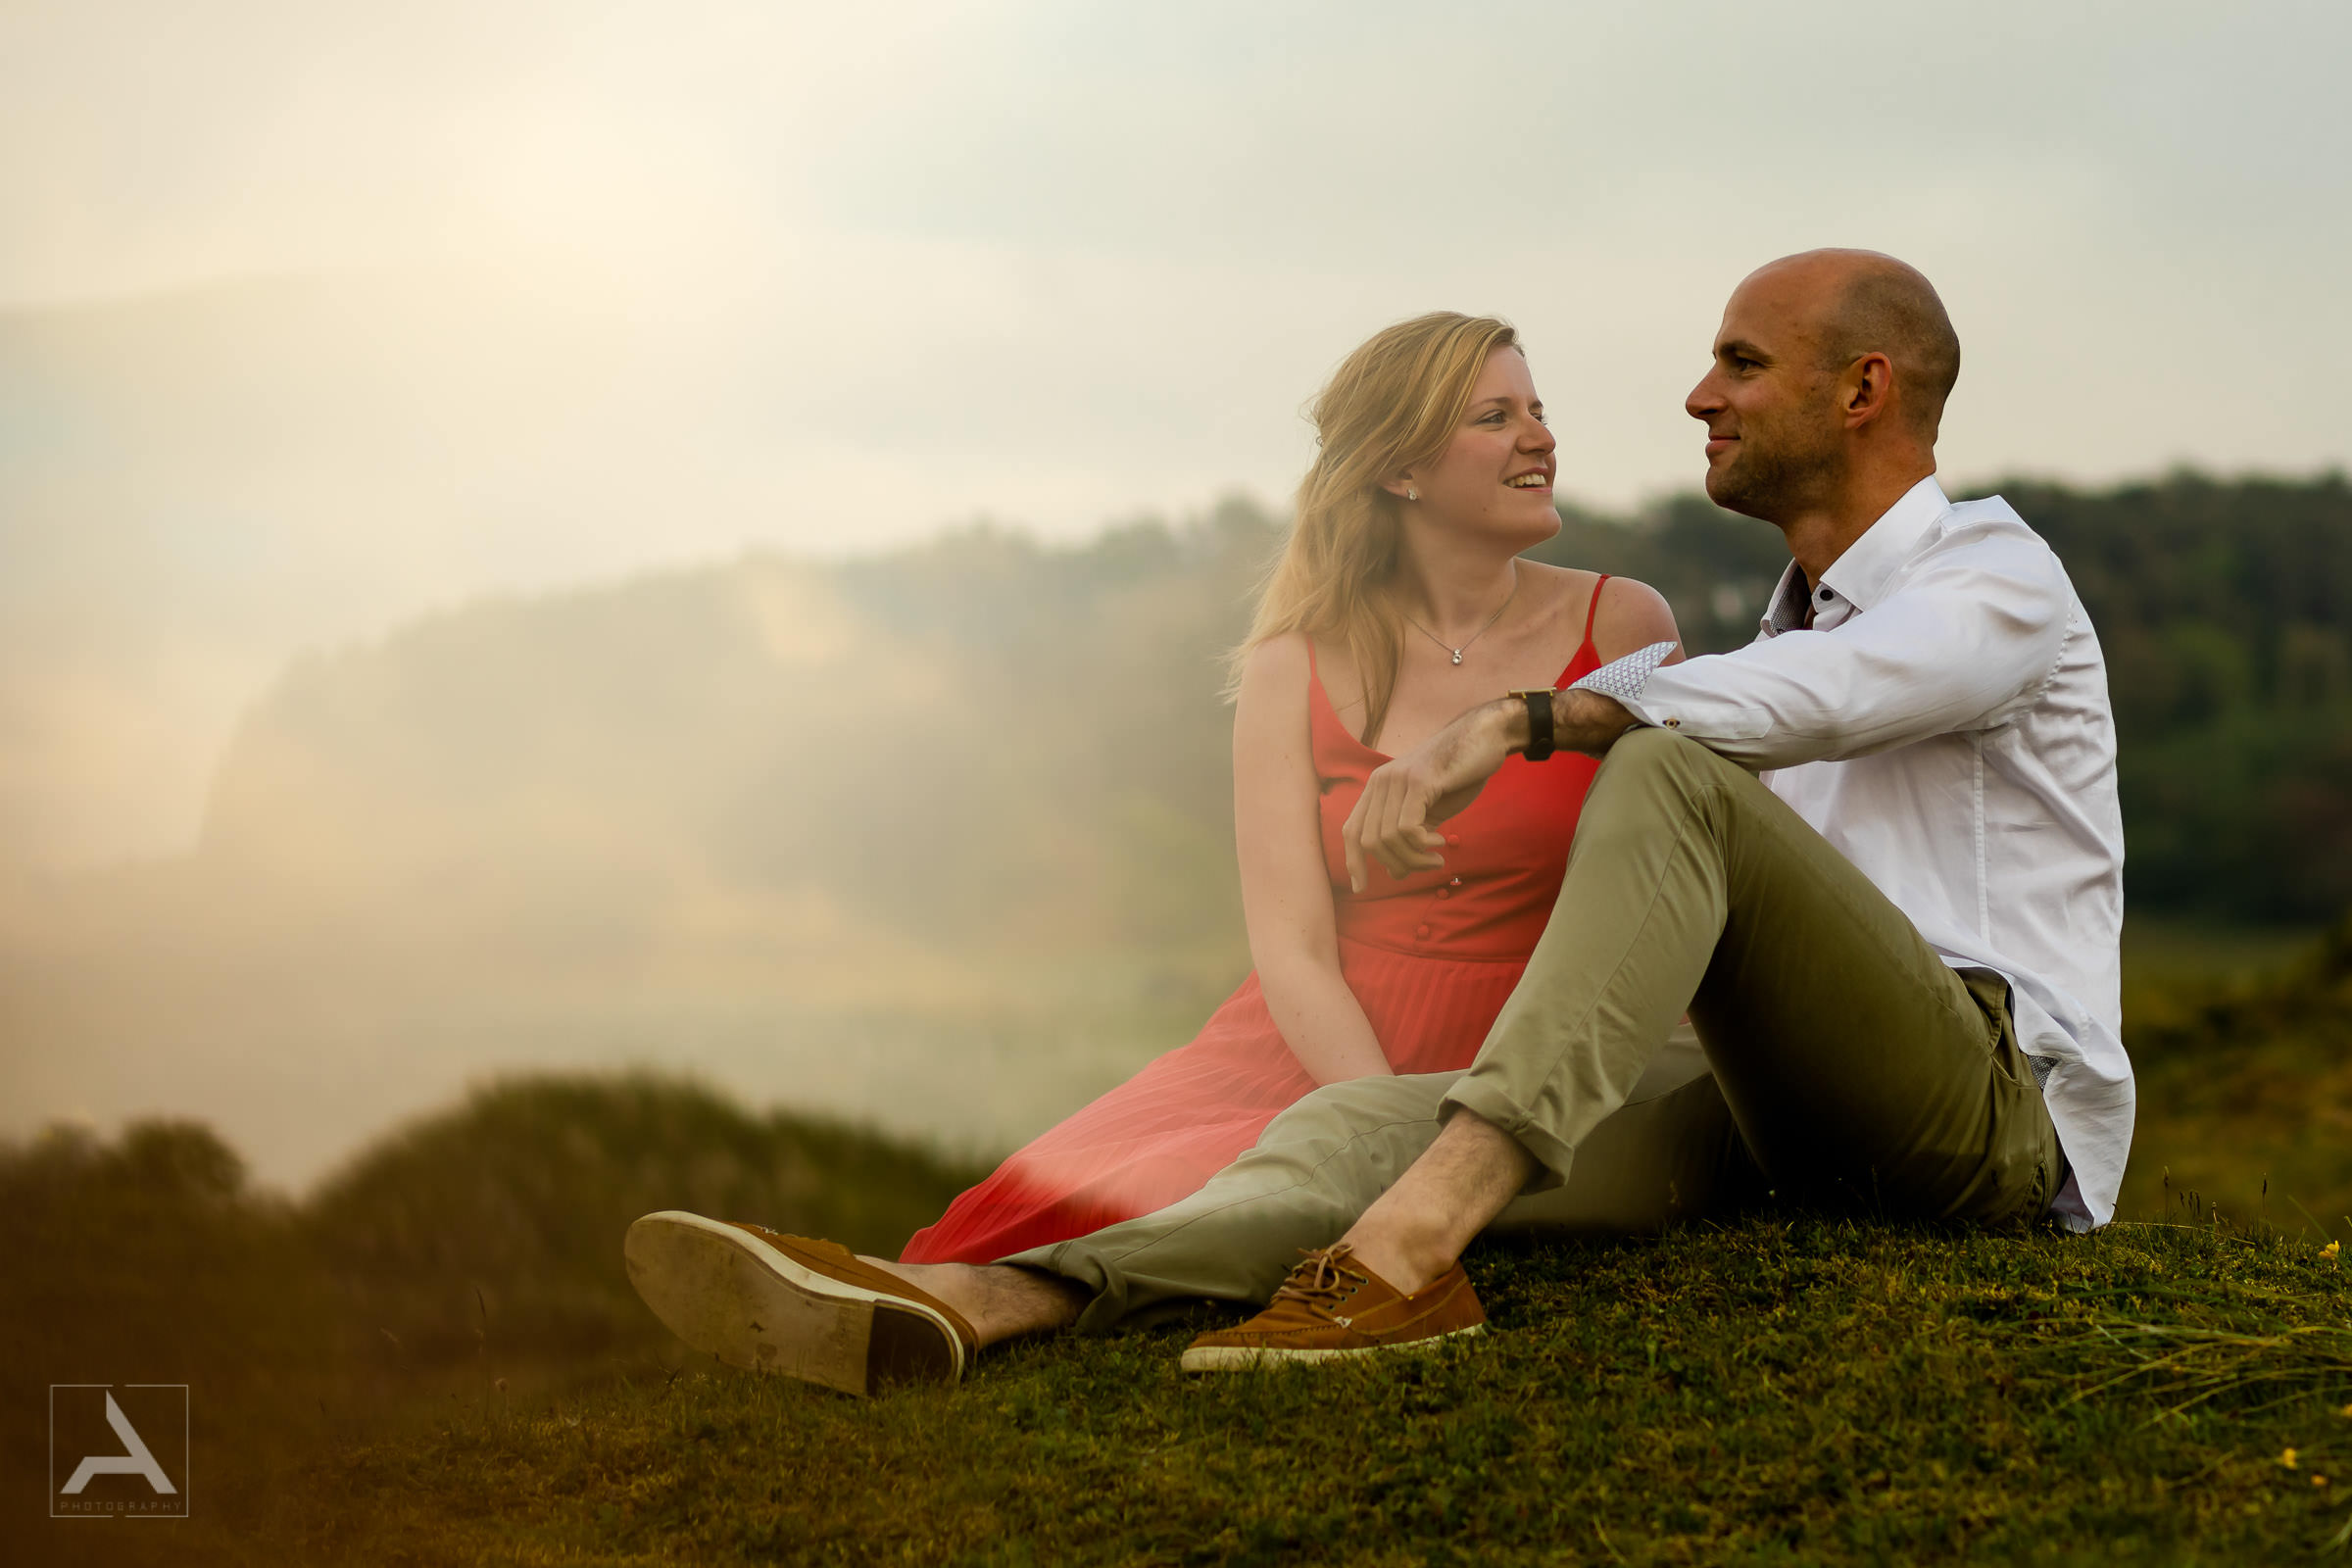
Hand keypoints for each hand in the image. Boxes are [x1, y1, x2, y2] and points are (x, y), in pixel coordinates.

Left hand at [1342, 701, 1515, 891]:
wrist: (1484, 737)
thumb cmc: (1459, 775)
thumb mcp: (1430, 813)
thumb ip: (1410, 840)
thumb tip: (1394, 873)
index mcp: (1377, 788)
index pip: (1351, 830)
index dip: (1352, 861)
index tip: (1360, 888)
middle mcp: (1381, 782)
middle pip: (1369, 841)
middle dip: (1396, 864)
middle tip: (1427, 866)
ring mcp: (1397, 780)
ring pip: (1388, 838)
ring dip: (1414, 859)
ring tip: (1437, 858)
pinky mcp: (1419, 781)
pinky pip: (1407, 827)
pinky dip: (1422, 844)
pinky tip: (1441, 841)